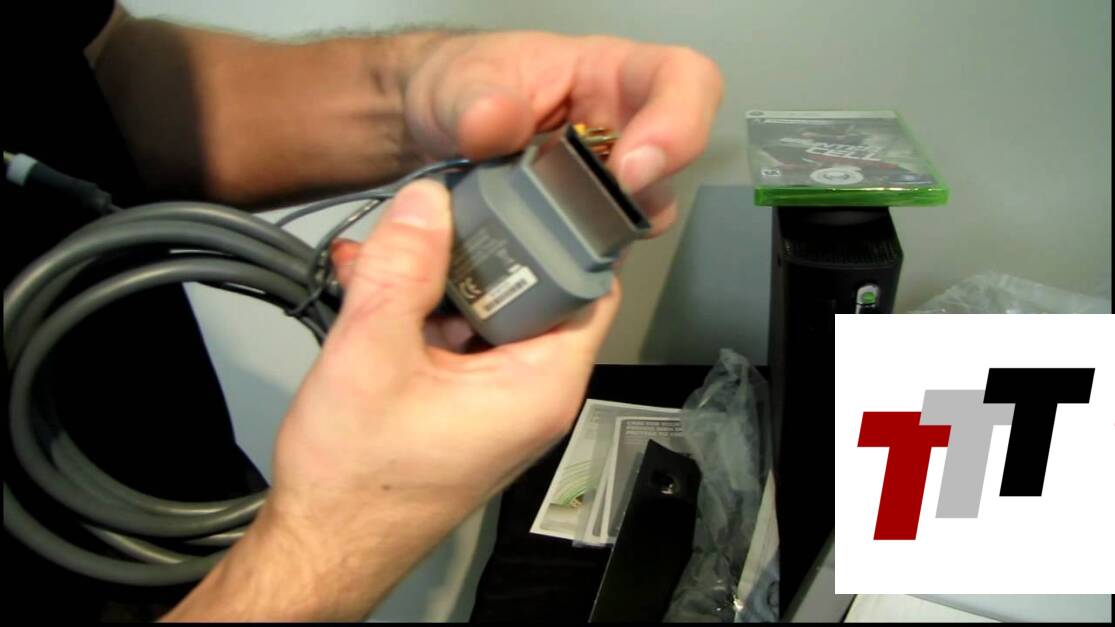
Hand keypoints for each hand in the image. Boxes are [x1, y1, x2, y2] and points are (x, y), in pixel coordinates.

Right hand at [164, 180, 619, 620]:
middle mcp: (532, 392)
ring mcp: (497, 398)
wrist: (322, 542)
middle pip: (534, 288)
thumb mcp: (371, 354)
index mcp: (540, 385)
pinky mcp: (465, 401)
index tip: (518, 190)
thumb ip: (401, 269)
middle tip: (433, 218)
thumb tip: (428, 202)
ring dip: (438, 278)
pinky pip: (457, 336)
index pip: (588, 284)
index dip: (558, 230)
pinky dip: (421, 310)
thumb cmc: (357, 483)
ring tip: (384, 257)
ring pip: (488, 309)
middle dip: (478, 248)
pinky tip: (373, 290)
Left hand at [404, 31, 722, 236]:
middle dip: (632, 203)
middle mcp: (622, 132)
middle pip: (669, 169)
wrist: (426, 129)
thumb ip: (473, 99)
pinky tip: (533, 267)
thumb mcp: (458, 81)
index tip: (630, 171)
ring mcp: (604, 187)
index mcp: (610, 76)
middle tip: (581, 222)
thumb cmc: (459, 86)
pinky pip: (596, 259)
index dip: (679, 125)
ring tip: (543, 245)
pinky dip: (571, 270)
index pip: (685, 81)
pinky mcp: (580, 231)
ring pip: (633, 224)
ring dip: (598, 243)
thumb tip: (495, 122)